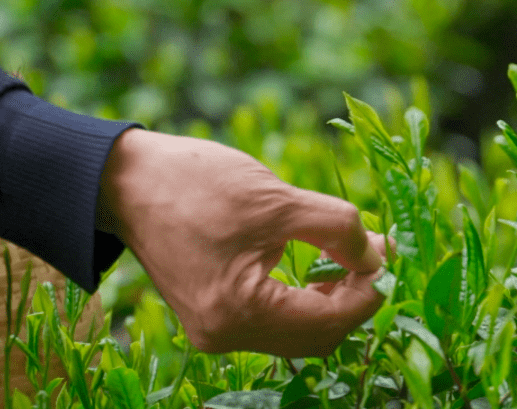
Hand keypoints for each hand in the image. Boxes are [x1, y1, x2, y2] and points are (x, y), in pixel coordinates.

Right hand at [96, 129, 389, 356]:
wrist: (125, 180)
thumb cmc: (196, 184)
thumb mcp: (278, 199)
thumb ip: (337, 229)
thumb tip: (380, 256)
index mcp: (239, 313)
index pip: (330, 321)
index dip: (370, 290)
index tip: (392, 253)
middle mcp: (226, 336)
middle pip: (317, 336)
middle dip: (355, 297)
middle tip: (377, 252)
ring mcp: (216, 330)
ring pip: (298, 332)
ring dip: (332, 298)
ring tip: (353, 254)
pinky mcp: (213, 315)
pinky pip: (274, 321)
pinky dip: (303, 298)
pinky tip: (319, 266)